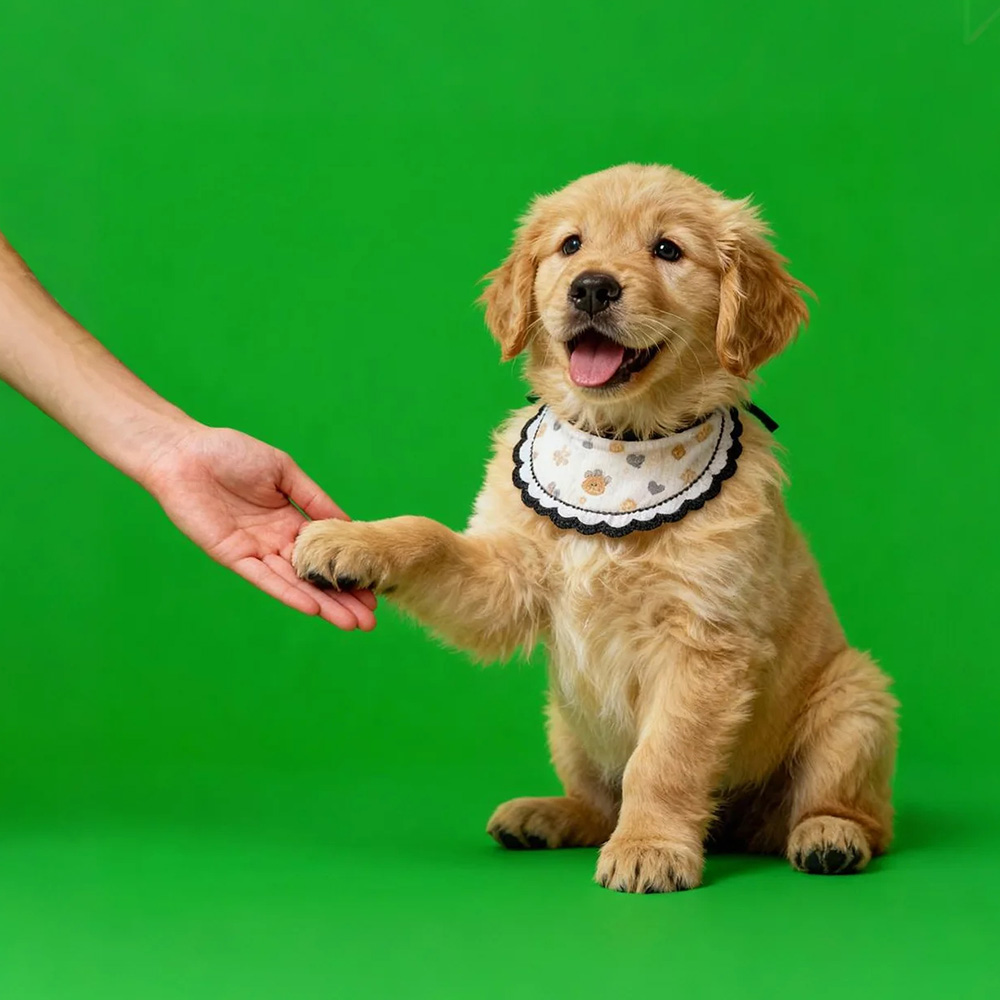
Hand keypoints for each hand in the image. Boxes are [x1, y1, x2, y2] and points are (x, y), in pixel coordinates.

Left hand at [140, 425, 375, 629]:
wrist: (185, 453)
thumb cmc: (231, 453)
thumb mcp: (284, 471)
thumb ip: (314, 500)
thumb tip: (347, 523)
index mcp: (289, 521)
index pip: (324, 554)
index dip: (347, 572)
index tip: (374, 591)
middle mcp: (274, 541)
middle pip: (314, 577)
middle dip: (342, 599)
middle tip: (370, 621)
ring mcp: (255, 551)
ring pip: (294, 584)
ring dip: (322, 605)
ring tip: (351, 623)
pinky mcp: (232, 556)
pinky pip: (264, 579)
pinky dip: (288, 593)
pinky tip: (312, 608)